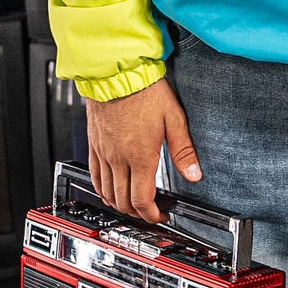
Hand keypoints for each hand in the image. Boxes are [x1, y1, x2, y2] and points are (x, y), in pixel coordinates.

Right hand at [86, 77, 202, 223]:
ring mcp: (104, 152)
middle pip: (123, 200)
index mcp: (140, 156)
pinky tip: (108, 191)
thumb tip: (194, 173)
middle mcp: (119, 158)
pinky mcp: (94, 144)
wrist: (117, 72)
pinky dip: (101, 190)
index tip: (160, 215)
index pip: (142, 200)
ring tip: (132, 205)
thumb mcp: (174, 118)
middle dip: (137, 213)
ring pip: (106, 192)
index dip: (151, 214)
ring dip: (119, 205)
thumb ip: (183, 149)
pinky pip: (94, 176)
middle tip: (149, 212)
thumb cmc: (144, 90)